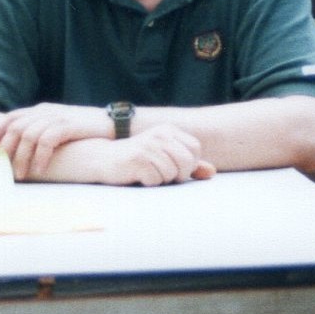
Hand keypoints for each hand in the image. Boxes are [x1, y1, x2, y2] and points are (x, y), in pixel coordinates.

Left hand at [0, 102, 115, 179]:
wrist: (114, 124)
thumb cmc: (86, 129)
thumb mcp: (60, 126)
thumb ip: (42, 131)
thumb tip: (22, 149)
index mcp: (41, 109)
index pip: (12, 117)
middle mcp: (46, 110)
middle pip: (16, 126)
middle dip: (5, 147)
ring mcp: (57, 116)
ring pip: (29, 135)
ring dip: (22, 157)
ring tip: (20, 175)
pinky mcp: (68, 125)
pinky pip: (47, 141)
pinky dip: (41, 157)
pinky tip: (40, 170)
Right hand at [97, 125, 215, 186]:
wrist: (103, 158)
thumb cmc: (137, 160)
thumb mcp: (165, 158)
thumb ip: (189, 164)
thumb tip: (211, 172)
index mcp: (168, 130)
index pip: (195, 148)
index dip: (190, 163)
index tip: (176, 168)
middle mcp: (160, 134)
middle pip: (186, 162)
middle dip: (178, 175)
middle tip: (163, 175)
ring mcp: (148, 146)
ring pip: (171, 174)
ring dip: (161, 180)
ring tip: (147, 173)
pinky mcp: (137, 159)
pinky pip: (155, 180)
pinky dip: (148, 183)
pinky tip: (137, 175)